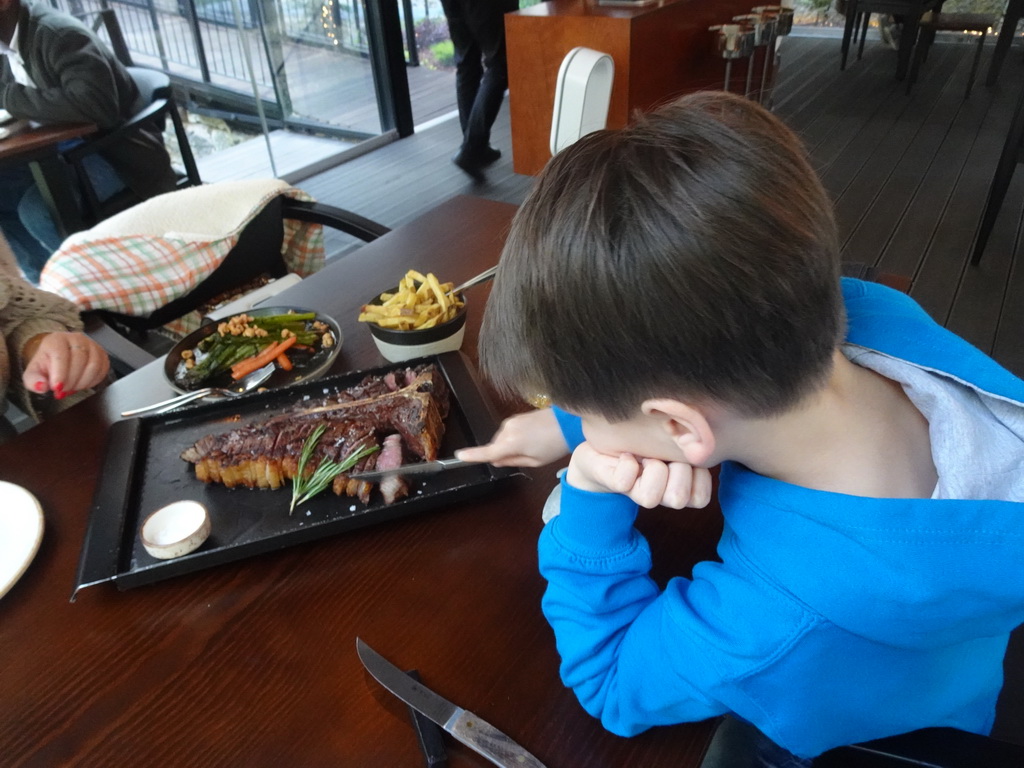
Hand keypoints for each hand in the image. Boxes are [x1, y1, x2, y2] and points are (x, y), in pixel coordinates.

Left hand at [22, 332, 109, 398]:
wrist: (59, 358)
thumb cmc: (48, 365)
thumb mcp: (34, 373)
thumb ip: (34, 380)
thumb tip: (41, 386)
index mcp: (56, 340)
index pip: (61, 355)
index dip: (60, 373)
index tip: (57, 387)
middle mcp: (76, 339)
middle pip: (79, 360)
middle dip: (71, 381)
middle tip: (62, 390)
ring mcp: (92, 345)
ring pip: (94, 365)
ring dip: (83, 382)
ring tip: (72, 387)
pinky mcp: (102, 354)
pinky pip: (102, 370)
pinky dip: (93, 381)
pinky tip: (82, 384)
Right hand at [455, 408, 568, 466]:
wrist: (568, 422)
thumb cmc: (553, 445)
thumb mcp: (535, 461)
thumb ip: (512, 461)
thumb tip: (496, 461)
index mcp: (511, 444)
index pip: (487, 452)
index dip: (472, 455)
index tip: (459, 456)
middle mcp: (507, 430)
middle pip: (495, 447)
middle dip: (503, 454)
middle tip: (526, 456)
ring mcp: (511, 421)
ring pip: (501, 439)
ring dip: (510, 445)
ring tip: (533, 446)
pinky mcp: (516, 416)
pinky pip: (508, 431)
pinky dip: (514, 437)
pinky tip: (531, 438)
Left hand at [566, 443, 712, 509]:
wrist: (603, 445)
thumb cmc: (649, 436)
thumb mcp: (679, 434)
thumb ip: (694, 438)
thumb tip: (701, 440)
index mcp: (679, 483)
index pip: (700, 499)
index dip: (698, 478)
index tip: (687, 457)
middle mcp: (657, 492)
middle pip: (678, 499)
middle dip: (676, 472)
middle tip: (664, 455)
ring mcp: (633, 490)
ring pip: (650, 499)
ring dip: (652, 470)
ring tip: (645, 456)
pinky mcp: (610, 481)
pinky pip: (623, 481)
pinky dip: (626, 464)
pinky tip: (625, 454)